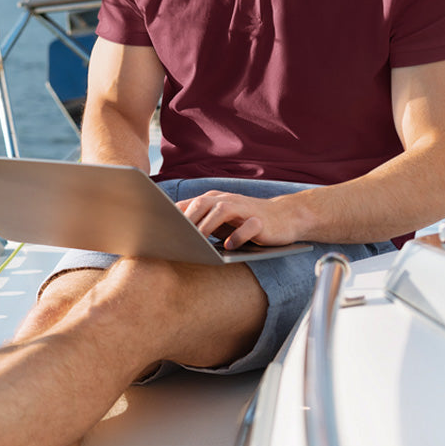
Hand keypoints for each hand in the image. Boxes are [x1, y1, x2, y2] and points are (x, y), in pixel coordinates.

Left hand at [176, 190, 305, 248]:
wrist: (285, 217)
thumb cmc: (246, 221)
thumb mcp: (221, 221)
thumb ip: (202, 224)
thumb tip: (173, 238)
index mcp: (215, 200)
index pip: (190, 204)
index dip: (174, 215)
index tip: (159, 229)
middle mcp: (227, 200)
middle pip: (202, 203)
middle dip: (188, 219)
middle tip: (175, 236)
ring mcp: (244, 209)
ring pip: (222, 210)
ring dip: (208, 225)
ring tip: (197, 241)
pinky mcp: (261, 221)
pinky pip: (248, 226)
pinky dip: (238, 235)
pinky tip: (230, 246)